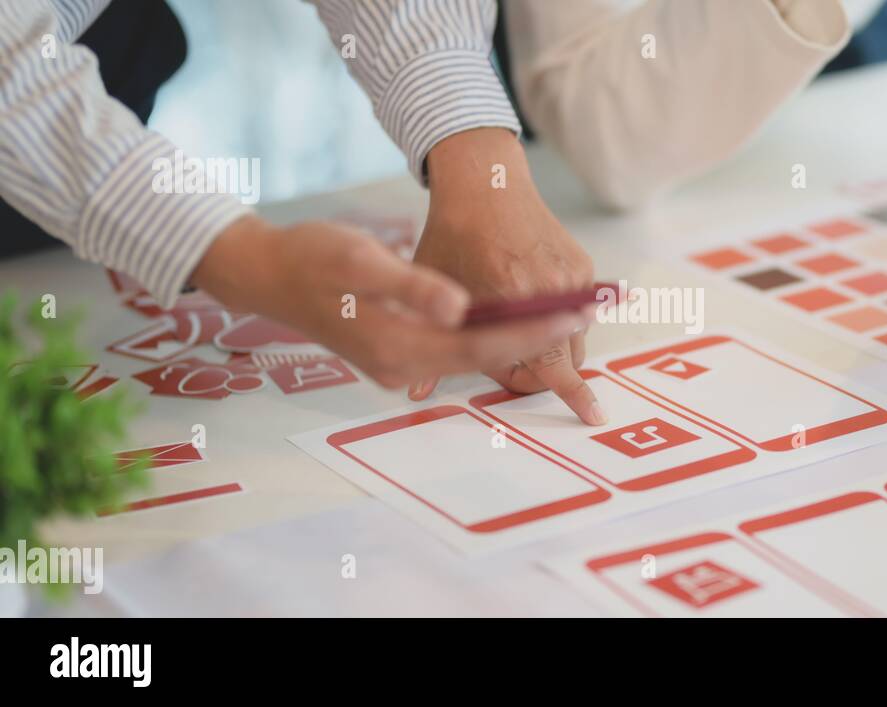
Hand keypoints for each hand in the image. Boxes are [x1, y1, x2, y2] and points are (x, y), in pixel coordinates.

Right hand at [190, 215, 586, 388]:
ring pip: (475, 357)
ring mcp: (401, 364)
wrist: (267, 274)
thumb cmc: (313, 256)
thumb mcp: (360, 260)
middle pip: (487, 359)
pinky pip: (457, 351)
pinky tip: (521, 317)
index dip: (534, 330)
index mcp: (399, 345)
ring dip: (521, 340)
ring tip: (572, 316)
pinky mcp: (400, 352)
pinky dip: (493, 336)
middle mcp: (404, 365)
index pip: (484, 345)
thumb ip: (412, 286)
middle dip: (540, 340)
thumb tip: (459, 309)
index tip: (576, 313)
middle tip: (591, 312)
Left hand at [407, 128, 605, 425]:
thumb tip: (418, 392)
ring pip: (573, 334)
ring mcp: (572, 274)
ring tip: (515, 323)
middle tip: (511, 364)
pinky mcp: (582, 265)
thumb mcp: (434, 290)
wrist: (485, 184)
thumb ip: (437, 342)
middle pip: (565, 357)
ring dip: (551, 343)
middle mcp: (550, 287)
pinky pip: (578, 308)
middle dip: (543, 371)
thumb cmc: (452, 238)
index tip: (593, 417)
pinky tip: (526, 294)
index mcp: (511, 297)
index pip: (552, 364)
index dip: (574, 394)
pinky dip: (557, 314)